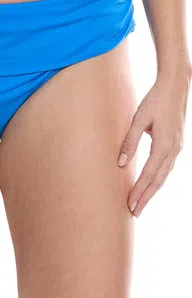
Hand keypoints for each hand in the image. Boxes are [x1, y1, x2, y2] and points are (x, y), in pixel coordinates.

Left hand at [117, 69, 190, 217]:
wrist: (176, 85)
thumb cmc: (155, 100)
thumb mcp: (138, 119)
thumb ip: (129, 142)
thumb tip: (120, 164)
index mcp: (164, 145)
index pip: (148, 175)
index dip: (139, 191)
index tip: (130, 205)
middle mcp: (174, 150)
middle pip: (158, 181)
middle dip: (146, 197)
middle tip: (134, 212)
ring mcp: (177, 147)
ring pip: (164, 176)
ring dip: (152, 190)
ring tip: (141, 203)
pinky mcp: (176, 144)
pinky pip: (167, 167)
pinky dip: (158, 179)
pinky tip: (150, 185)